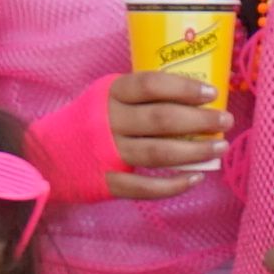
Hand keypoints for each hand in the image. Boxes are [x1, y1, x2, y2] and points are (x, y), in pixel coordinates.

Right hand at [100, 67, 227, 193]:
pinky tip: (195, 179)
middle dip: (198, 120)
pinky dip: (173, 185)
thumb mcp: (108, 98)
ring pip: (158, 153)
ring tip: (220, 148)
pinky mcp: (107, 182)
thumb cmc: (89, 121)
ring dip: (194, 152)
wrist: (48, 154)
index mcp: (110, 93)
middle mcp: (109, 121)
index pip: (150, 85)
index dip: (183, 88)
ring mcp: (107, 153)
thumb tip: (195, 101)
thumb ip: (141, 98)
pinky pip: (145, 187)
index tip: (212, 92)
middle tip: (226, 121)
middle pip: (160, 119)